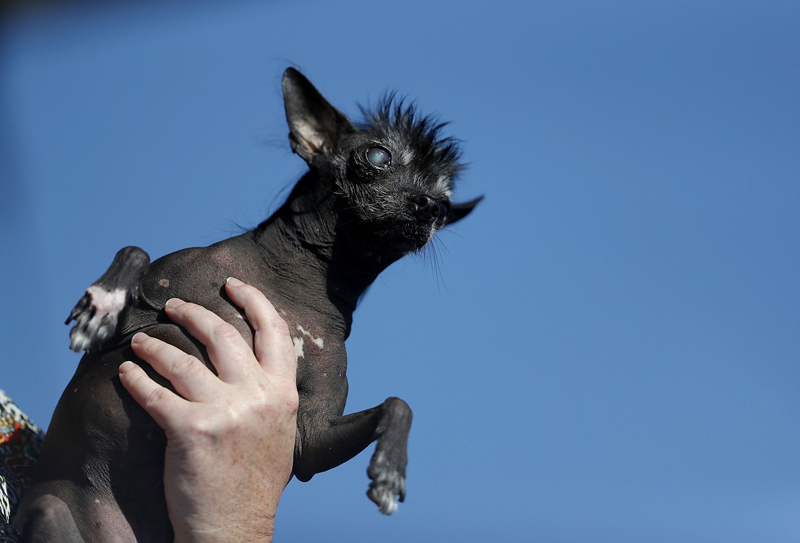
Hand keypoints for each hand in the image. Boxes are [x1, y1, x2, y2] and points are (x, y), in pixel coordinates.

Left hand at [118, 278, 297, 542]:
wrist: (235, 527)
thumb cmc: (255, 484)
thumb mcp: (282, 433)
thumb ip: (271, 396)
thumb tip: (252, 366)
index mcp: (283, 394)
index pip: (274, 331)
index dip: (253, 301)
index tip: (233, 287)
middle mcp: (258, 396)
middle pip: (223, 335)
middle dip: (194, 313)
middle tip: (175, 306)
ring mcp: (225, 412)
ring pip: (183, 360)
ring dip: (156, 345)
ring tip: (142, 341)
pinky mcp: (190, 430)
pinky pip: (155, 393)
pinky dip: (137, 379)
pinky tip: (128, 373)